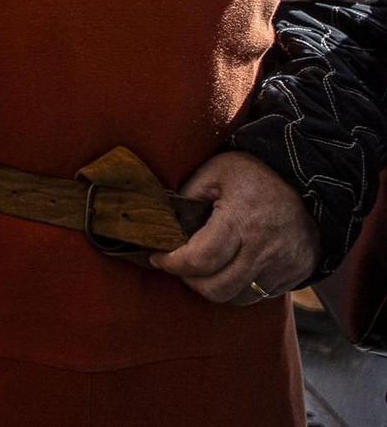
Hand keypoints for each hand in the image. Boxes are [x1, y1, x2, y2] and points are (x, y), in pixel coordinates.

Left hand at [151, 151, 319, 302]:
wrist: (311, 180)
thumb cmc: (257, 173)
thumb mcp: (216, 171)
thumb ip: (188, 195)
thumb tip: (166, 219)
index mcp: (240, 223)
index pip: (199, 260)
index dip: (172, 264)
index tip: (158, 258)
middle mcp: (263, 250)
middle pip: (217, 289)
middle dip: (191, 281)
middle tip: (181, 266)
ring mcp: (283, 266)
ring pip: (239, 298)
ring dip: (217, 288)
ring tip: (206, 269)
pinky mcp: (296, 274)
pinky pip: (262, 295)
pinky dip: (242, 288)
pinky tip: (233, 268)